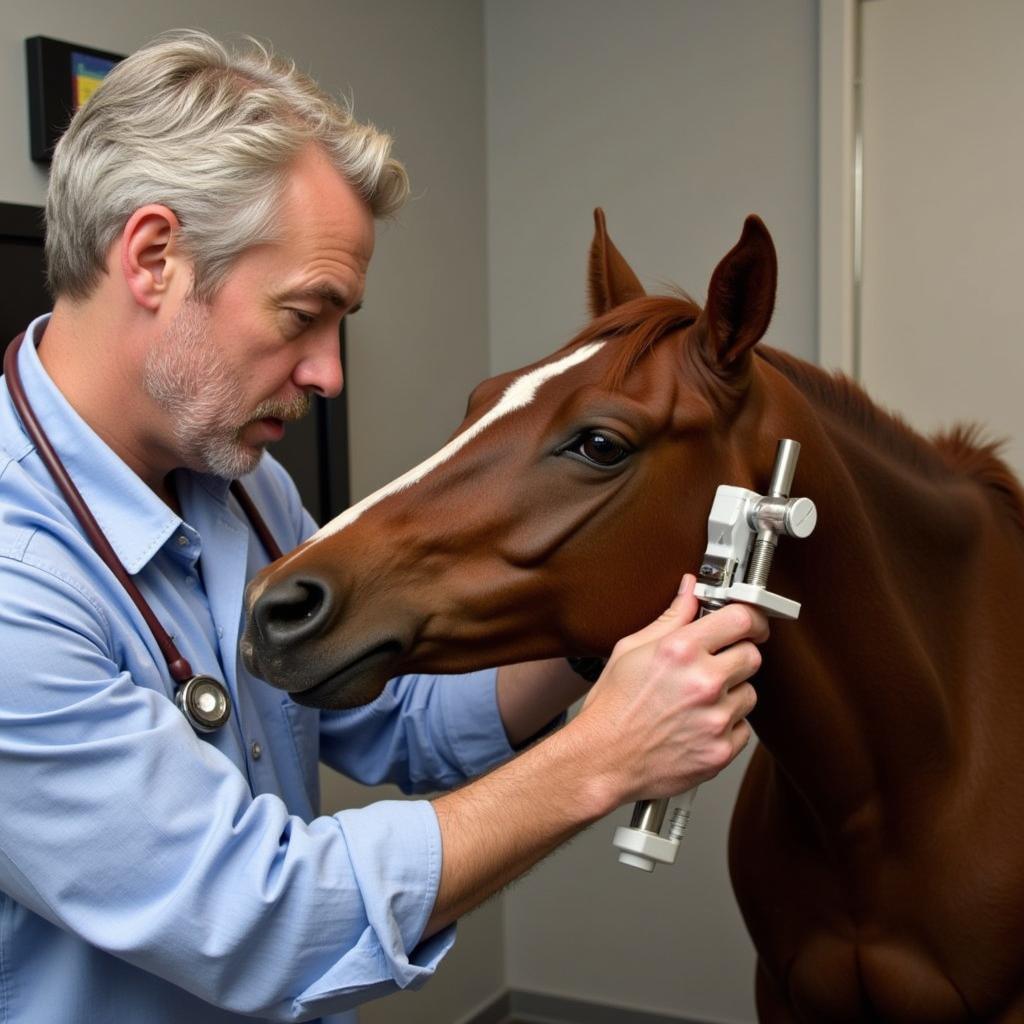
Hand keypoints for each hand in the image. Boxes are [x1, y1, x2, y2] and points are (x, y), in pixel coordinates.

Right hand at [575, 574, 766, 806]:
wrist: (602, 760)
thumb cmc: (612, 708)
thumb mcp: (631, 650)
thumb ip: (671, 618)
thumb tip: (689, 591)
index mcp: (681, 651)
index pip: (742, 619)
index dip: (752, 619)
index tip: (751, 625)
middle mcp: (703, 682)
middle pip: (752, 656)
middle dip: (736, 656)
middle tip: (713, 665)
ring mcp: (715, 718)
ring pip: (749, 694)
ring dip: (731, 694)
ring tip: (696, 701)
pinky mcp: (722, 750)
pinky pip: (743, 729)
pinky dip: (726, 727)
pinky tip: (697, 725)